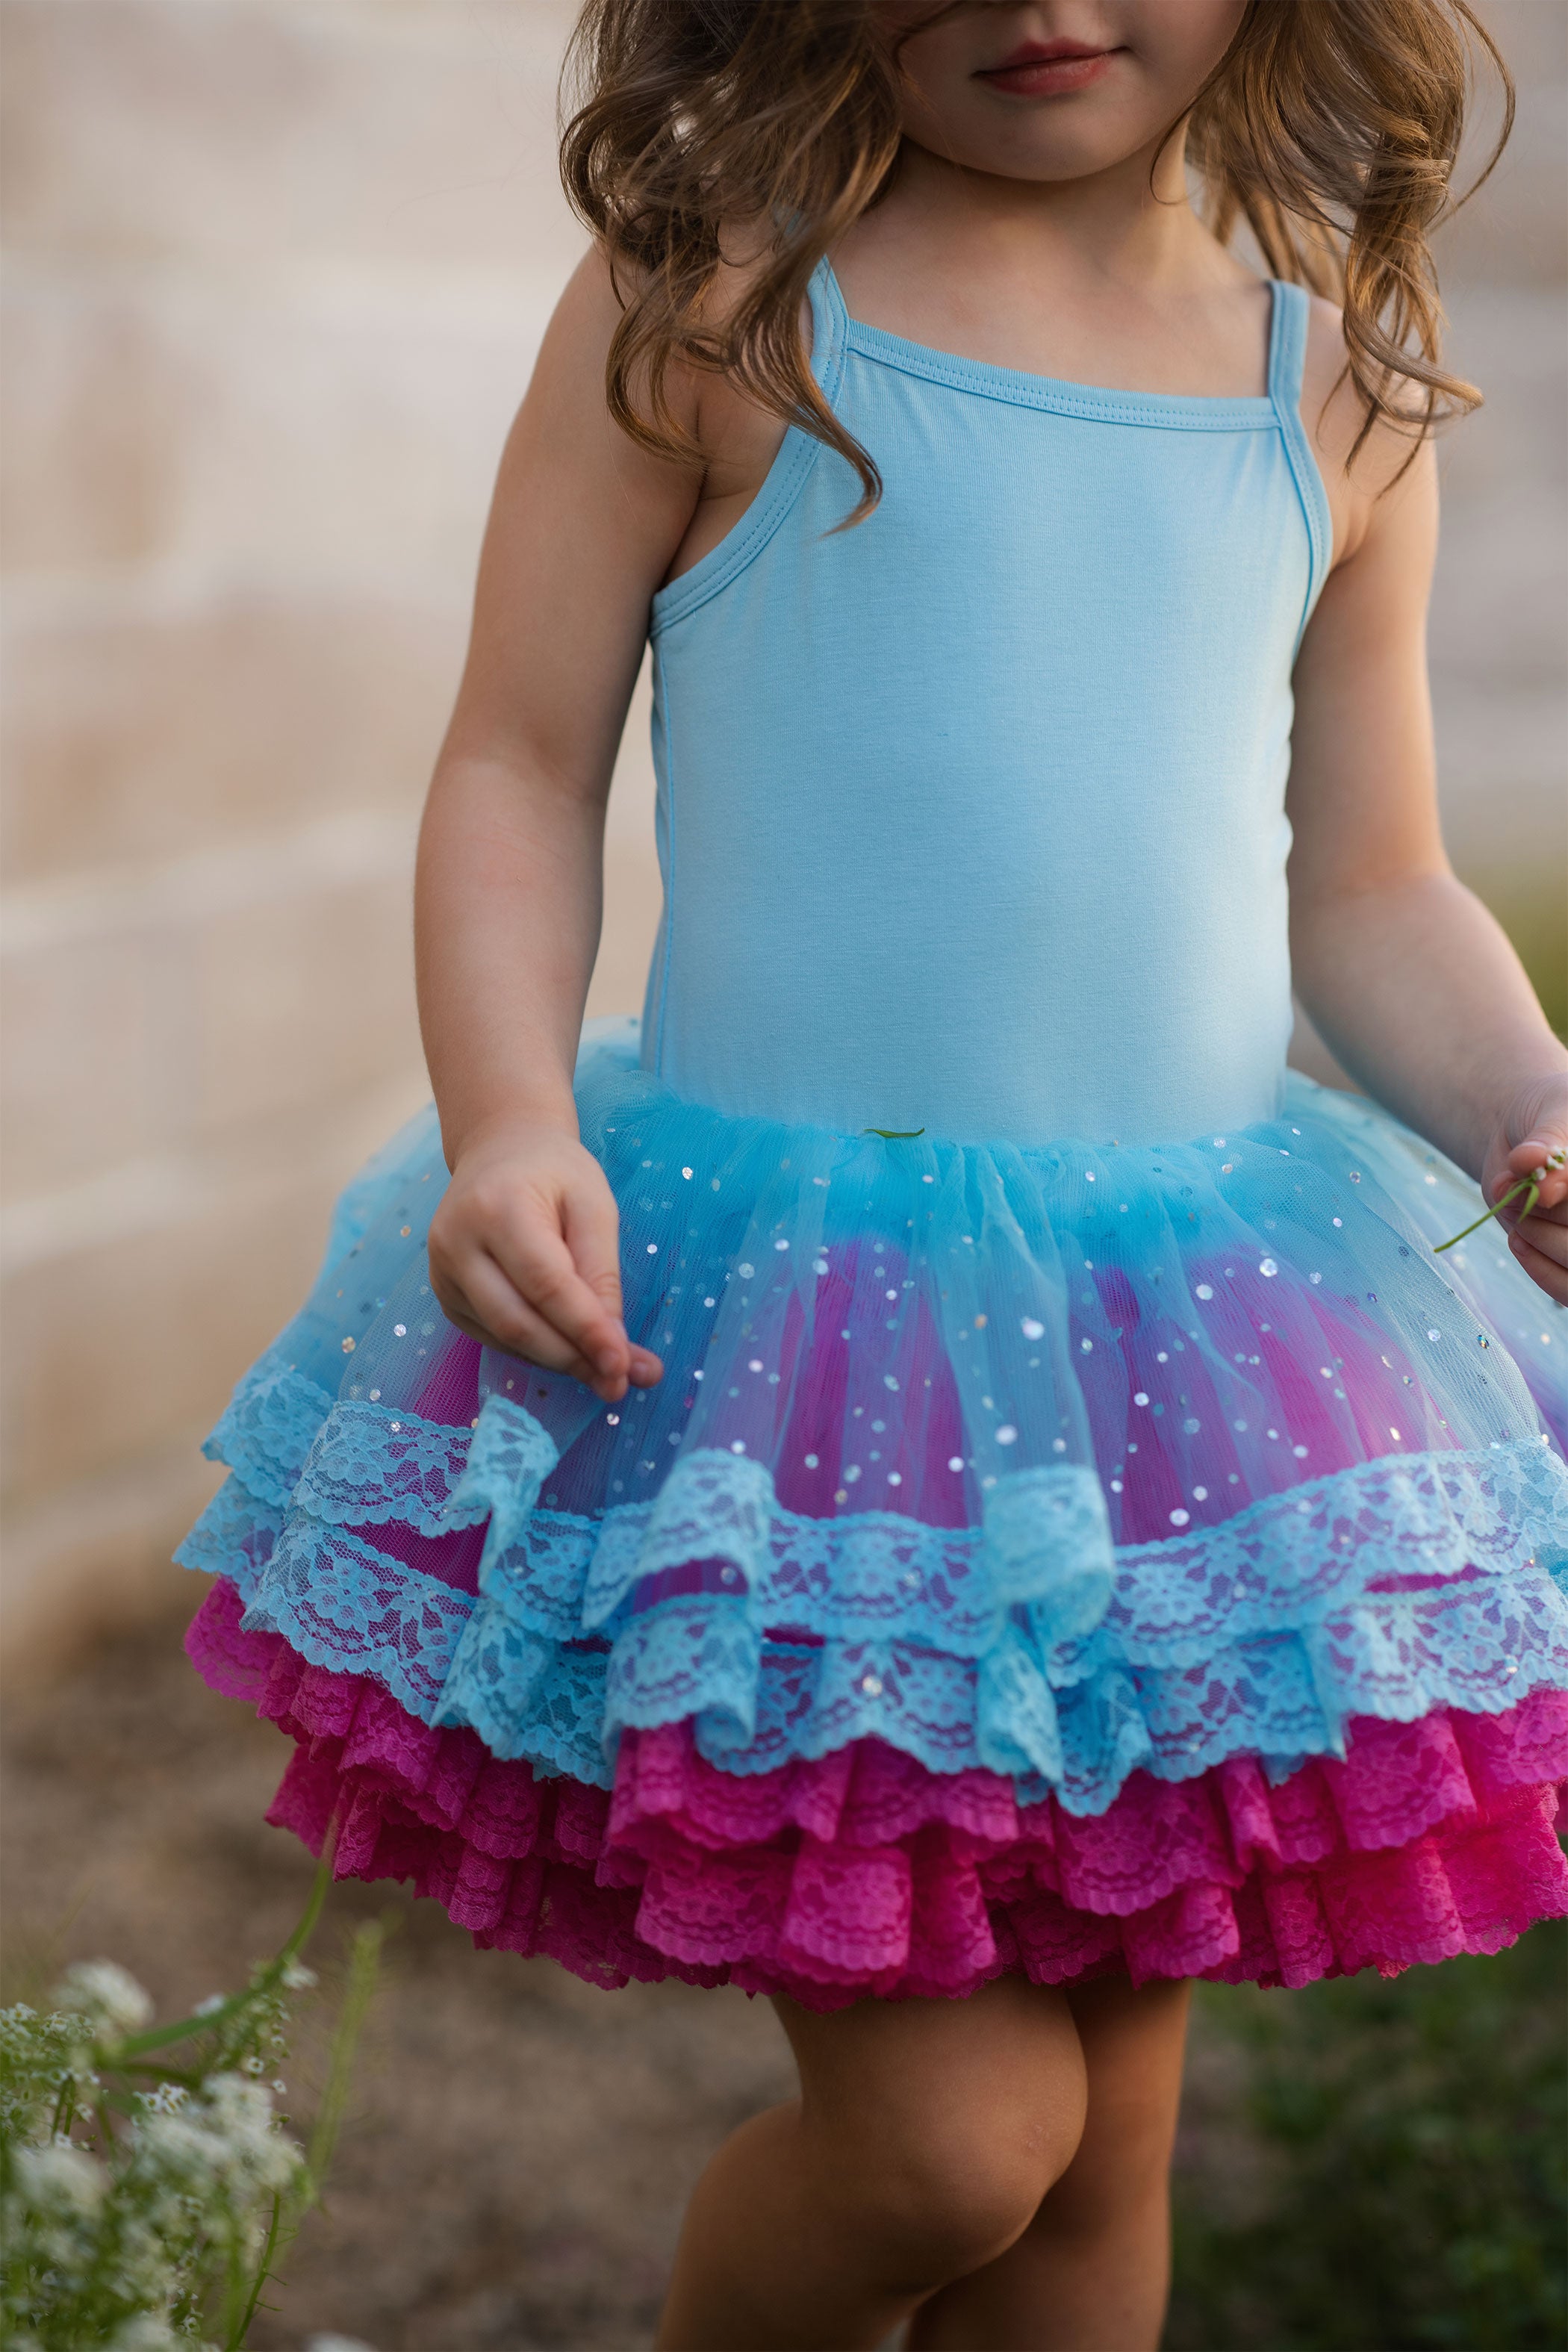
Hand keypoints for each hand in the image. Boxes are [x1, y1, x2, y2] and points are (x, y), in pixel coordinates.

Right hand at [427, 1119, 663, 1401]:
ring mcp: (441, 1271)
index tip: (625, 1367)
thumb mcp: (593, 1206)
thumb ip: (603, 1274)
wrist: (498, 1149)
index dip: (585, 1330)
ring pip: (503, 1337)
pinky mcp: (444, 1294)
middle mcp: (456, 1242)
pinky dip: (534, 1351)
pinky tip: (566, 1348)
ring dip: (558, 1361)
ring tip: (604, 1371)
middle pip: (517, 1322)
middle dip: (572, 1358)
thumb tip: (617, 1349)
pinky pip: (492, 1336)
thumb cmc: (554, 1173)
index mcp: (497, 1207)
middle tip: (621, 1382)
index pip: (545, 1284)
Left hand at [1477, 1075, 1567, 1304]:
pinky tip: (1517, 1238)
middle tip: (1514, 1183)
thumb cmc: (1549, 1114)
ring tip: (1512, 1201)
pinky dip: (1539, 1268)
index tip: (1537, 1169)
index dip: (1566, 1190)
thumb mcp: (1553, 1112)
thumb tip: (1538, 1169)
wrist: (1526, 1135)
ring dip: (1541, 1238)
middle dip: (1551, 1211)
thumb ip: (1548, 1140)